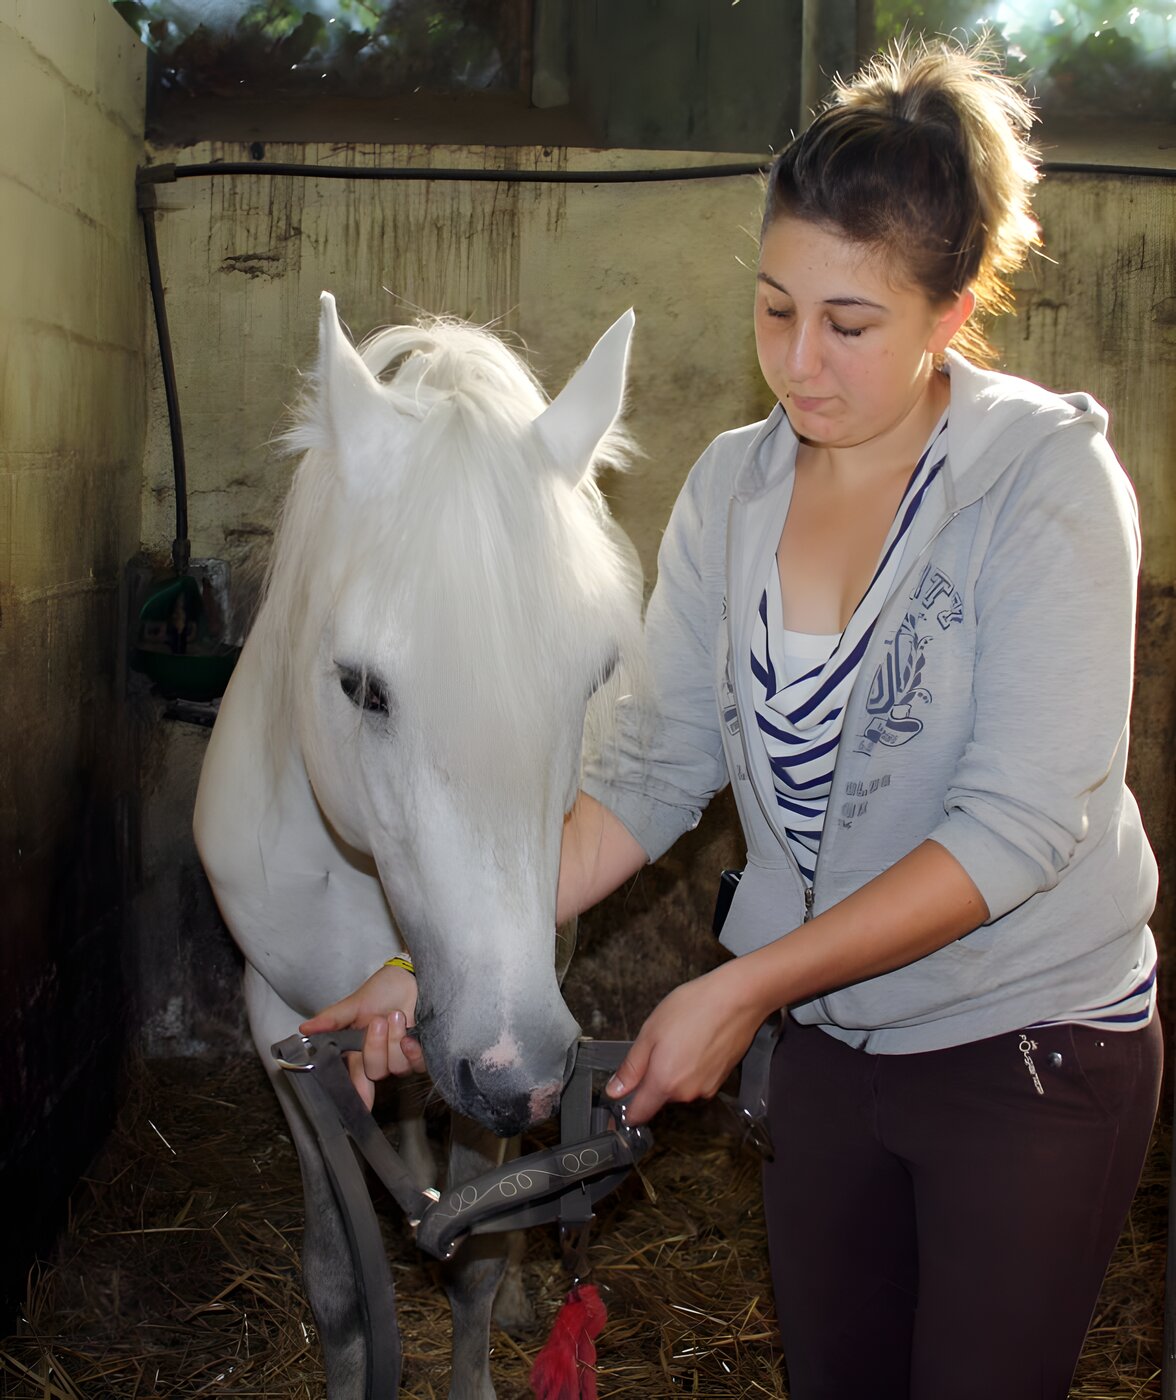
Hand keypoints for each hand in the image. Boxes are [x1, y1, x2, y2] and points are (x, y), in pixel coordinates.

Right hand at [299, 965, 424, 1108]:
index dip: (357, 1095)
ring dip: (394, 1041)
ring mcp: (400, 1057)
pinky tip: (411, 1037)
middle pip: (375, 1072)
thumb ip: (332, 1019)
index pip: (355, 1079)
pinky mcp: (420, 1054)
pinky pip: (417, 1065)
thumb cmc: (384, 989)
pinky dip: (413, 1051)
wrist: (413, 977)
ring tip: (396, 1016)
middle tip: (378, 1021)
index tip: (360, 1104)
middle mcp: (380, 1058)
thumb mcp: (355, 1003)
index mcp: (359, 1050)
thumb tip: (304, 1029)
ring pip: (396, 1068)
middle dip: (375, 1047)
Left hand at [605, 960, 767, 1124]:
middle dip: (654, 1077)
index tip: (622, 1099)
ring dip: (675, 1071)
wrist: (738, 999)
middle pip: (660, 1097)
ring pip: (680, 1088)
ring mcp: (707, 1088)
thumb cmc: (693, 1008)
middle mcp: (686, 1093)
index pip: (640, 1114)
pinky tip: (697, 1041)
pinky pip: (697, 1080)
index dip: (627, 1111)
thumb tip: (615, 1091)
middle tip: (659, 1045)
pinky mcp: (721, 1080)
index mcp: (664, 1082)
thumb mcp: (650, 1032)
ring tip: (682, 1038)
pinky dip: (693, 1067)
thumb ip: (631, 1067)